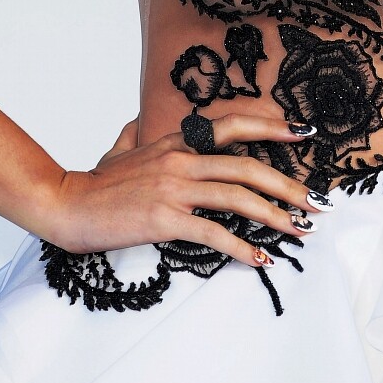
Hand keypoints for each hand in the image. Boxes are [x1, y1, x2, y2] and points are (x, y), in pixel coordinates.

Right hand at [45, 111, 329, 267]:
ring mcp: (174, 187)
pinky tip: (259, 259)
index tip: (304, 133)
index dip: (272, 126)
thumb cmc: (95, 182)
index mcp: (177, 140)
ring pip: (237, 197)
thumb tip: (139, 122)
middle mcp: (181, 158)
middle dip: (289, 185)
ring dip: (275, 217)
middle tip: (316, 203)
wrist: (66, 204)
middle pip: (248, 166)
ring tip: (298, 232)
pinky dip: (241, 248)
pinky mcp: (164, 219)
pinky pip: (213, 232)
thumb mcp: (121, 147)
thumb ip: (137, 134)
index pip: (234, 125)